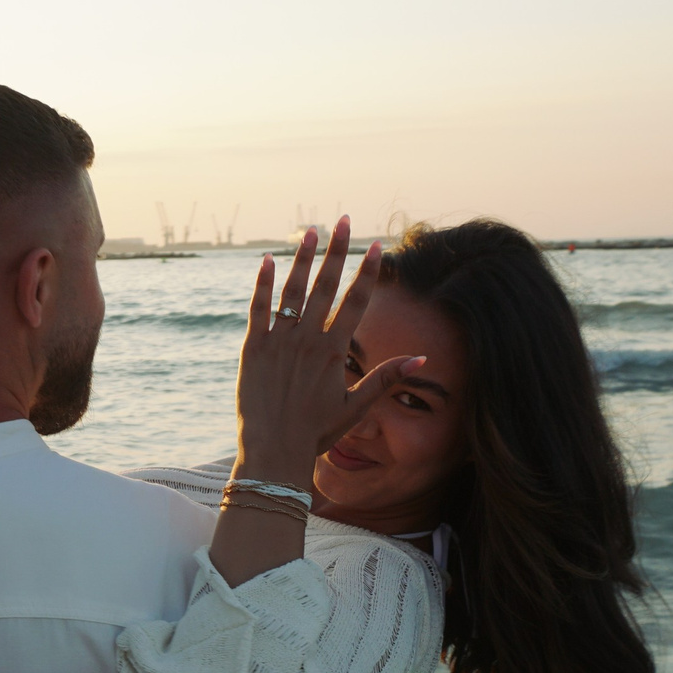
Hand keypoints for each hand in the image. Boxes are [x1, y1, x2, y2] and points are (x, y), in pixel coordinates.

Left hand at [232, 218, 422, 489]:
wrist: (272, 452)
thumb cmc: (316, 433)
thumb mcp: (356, 407)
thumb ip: (386, 378)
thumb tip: (421, 359)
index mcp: (334, 352)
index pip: (356, 302)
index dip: (368, 273)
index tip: (378, 247)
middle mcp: (307, 340)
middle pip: (326, 286)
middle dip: (337, 251)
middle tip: (343, 220)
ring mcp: (277, 342)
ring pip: (292, 291)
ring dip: (302, 258)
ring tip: (310, 231)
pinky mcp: (251, 348)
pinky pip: (258, 308)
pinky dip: (262, 284)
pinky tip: (267, 261)